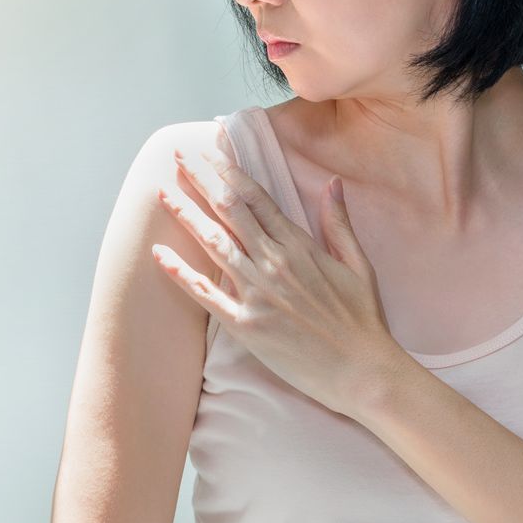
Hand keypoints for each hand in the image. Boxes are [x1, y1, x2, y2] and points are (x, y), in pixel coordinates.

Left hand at [152, 146, 397, 418]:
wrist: (363, 373)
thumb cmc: (363, 320)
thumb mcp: (359, 264)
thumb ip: (339, 222)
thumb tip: (332, 183)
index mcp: (299, 245)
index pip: (256, 197)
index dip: (230, 170)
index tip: (210, 150)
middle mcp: (274, 263)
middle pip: (229, 210)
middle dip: (201, 180)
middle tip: (177, 155)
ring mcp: (258, 294)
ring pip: (214, 244)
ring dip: (185, 215)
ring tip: (162, 193)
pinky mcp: (246, 326)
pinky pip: (206, 296)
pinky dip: (181, 274)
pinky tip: (159, 255)